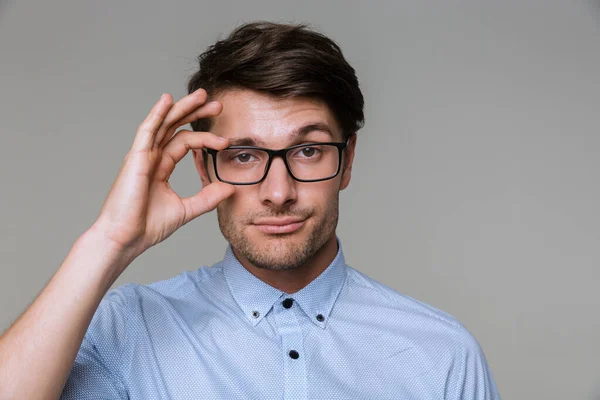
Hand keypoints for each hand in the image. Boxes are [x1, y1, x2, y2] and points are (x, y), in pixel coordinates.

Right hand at [92, 89, 234, 257]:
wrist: (126, 239)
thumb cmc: (147, 226)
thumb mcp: (186, 209)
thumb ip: (207, 198)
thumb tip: (230, 188)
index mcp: (161, 167)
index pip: (185, 142)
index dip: (206, 138)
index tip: (225, 141)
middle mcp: (151, 157)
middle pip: (175, 127)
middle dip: (196, 114)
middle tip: (217, 104)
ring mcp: (142, 156)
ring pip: (164, 124)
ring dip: (182, 108)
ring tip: (202, 95)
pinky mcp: (135, 158)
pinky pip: (147, 131)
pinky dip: (157, 114)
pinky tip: (168, 100)